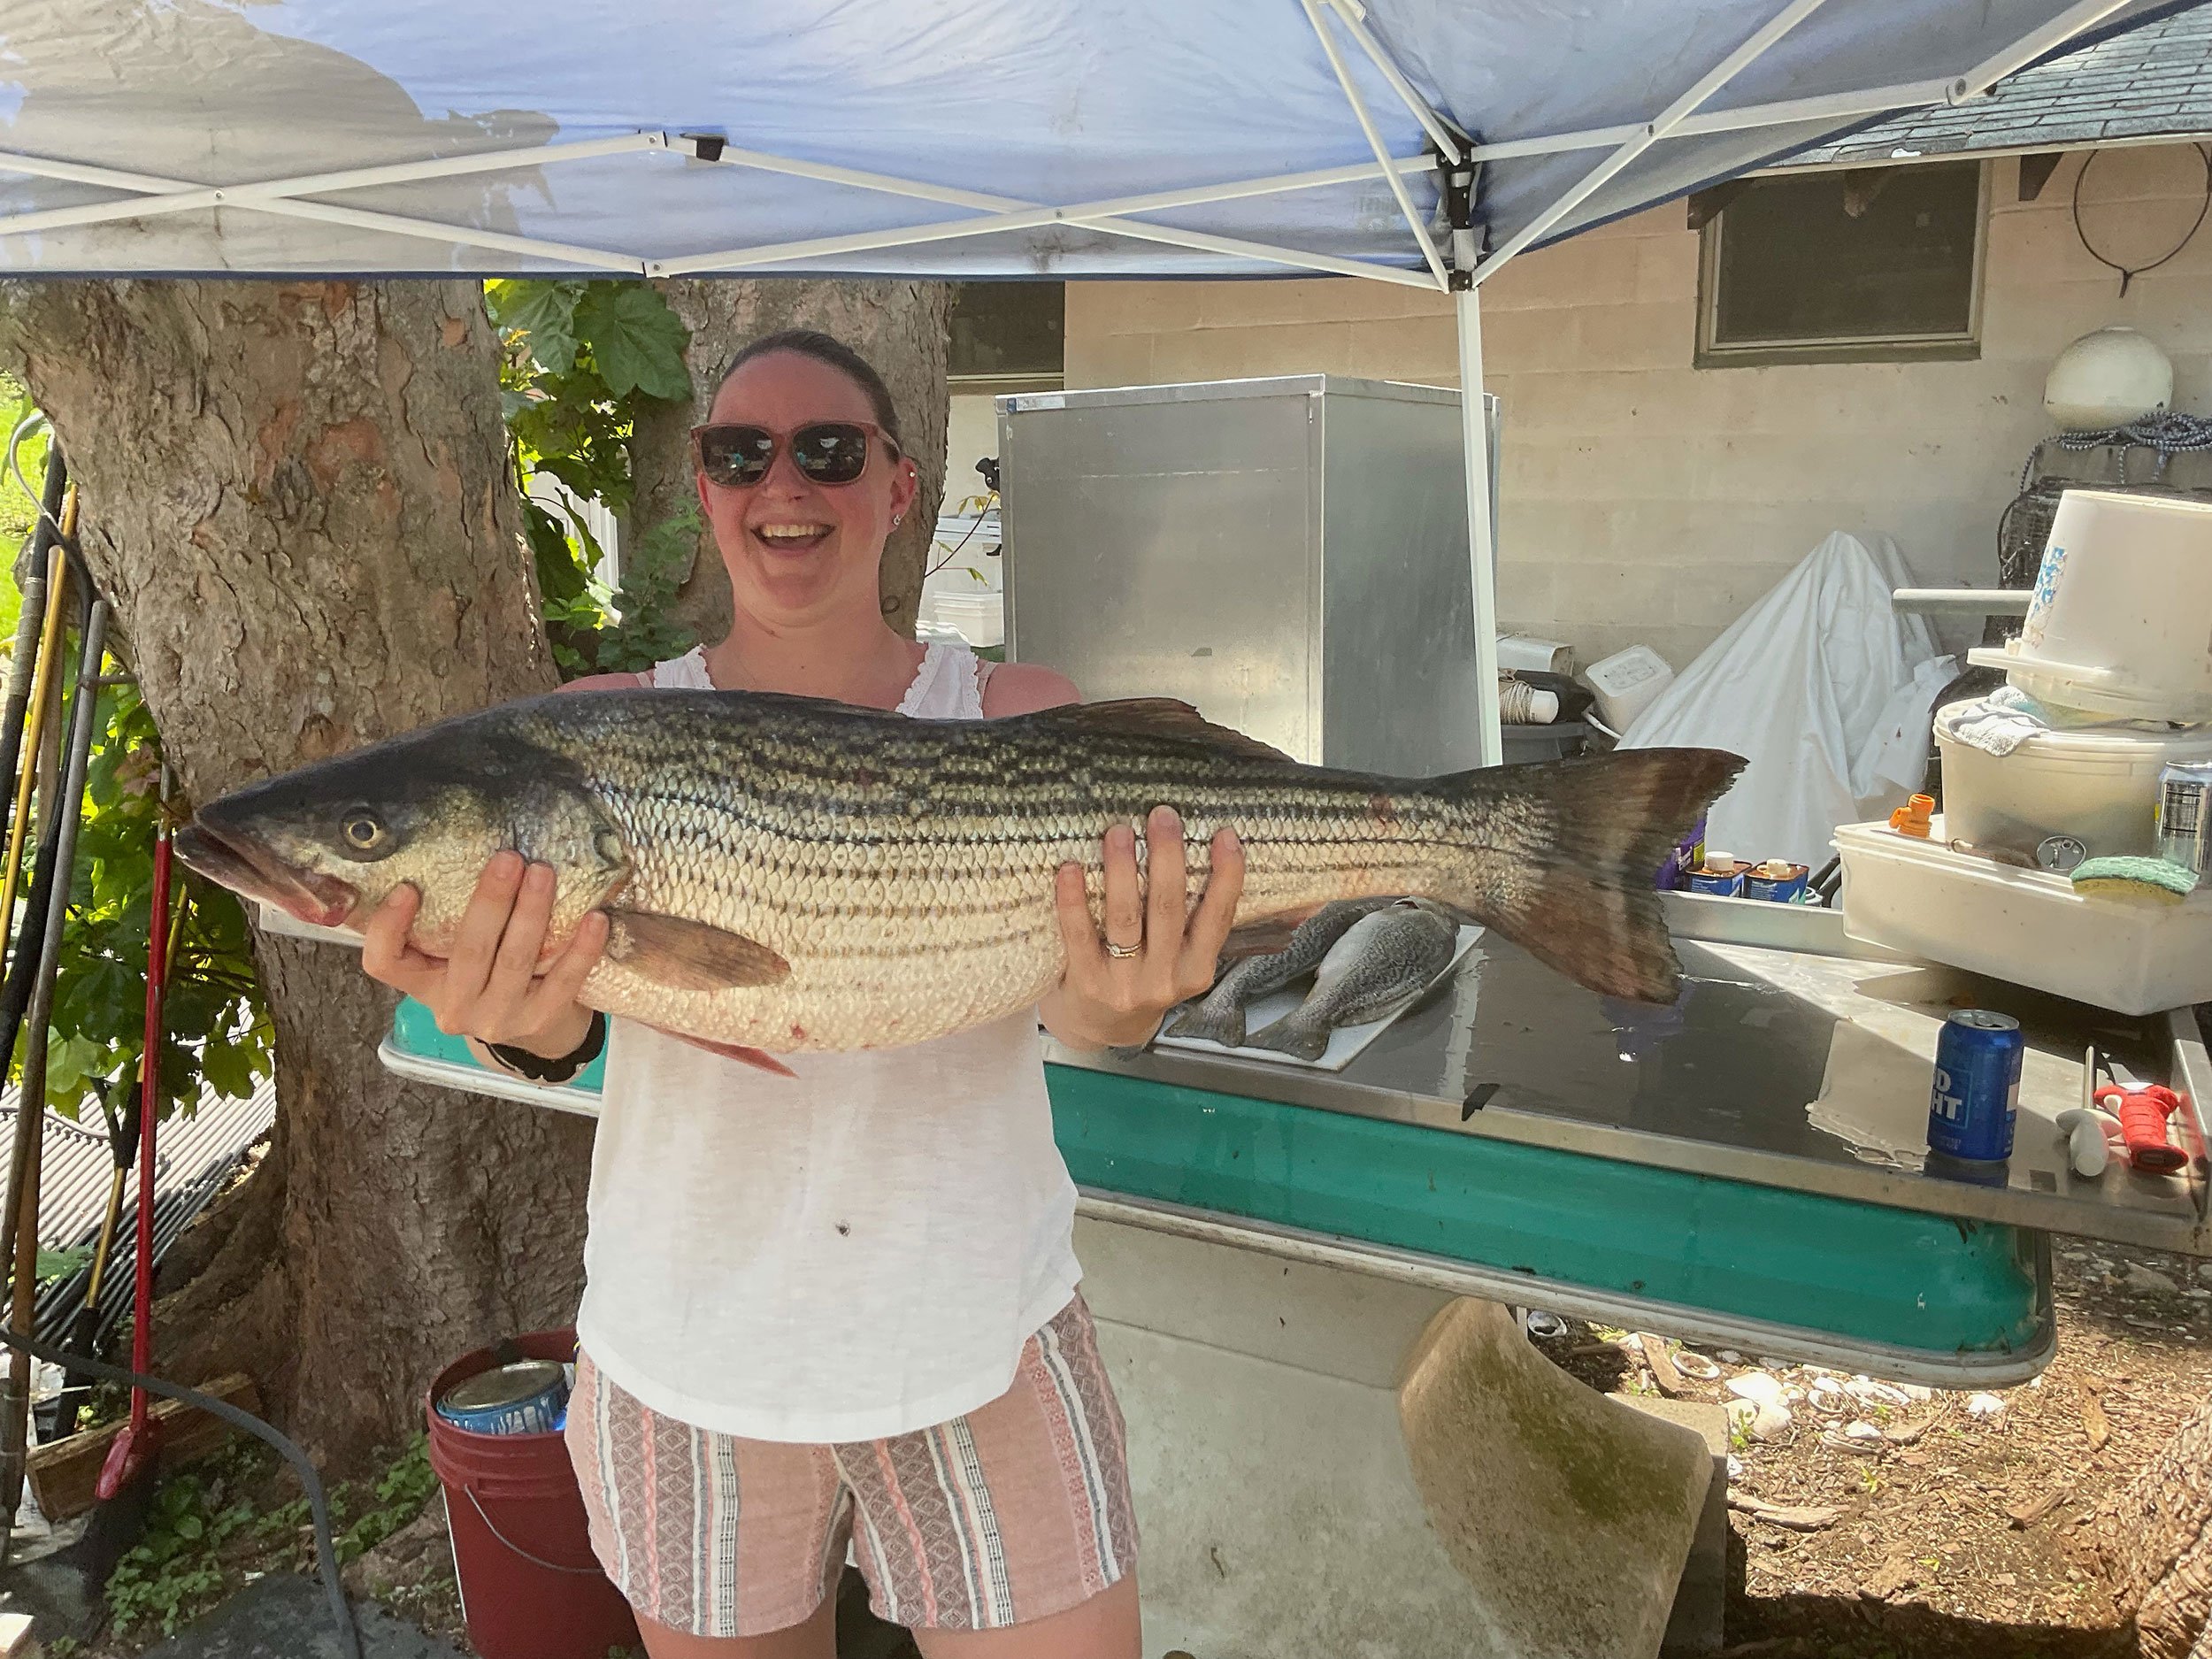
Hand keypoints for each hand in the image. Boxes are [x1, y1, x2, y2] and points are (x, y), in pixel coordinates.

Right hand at [360, 850, 608, 1058]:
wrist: (536, 1030)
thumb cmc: (489, 976)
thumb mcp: (456, 958)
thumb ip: (448, 923)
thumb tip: (460, 849)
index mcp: (425, 985)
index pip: (385, 963)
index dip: (389, 927)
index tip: (408, 887)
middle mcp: (455, 1007)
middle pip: (467, 951)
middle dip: (491, 901)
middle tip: (509, 859)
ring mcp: (498, 1018)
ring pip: (514, 960)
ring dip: (532, 913)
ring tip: (544, 873)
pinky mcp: (540, 1021)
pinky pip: (563, 981)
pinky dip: (580, 949)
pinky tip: (594, 919)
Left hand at [1044, 807, 1244, 1050]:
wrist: (1099, 1030)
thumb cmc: (1142, 981)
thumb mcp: (1180, 963)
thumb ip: (1194, 922)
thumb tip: (1212, 852)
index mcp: (1197, 970)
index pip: (1218, 918)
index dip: (1226, 877)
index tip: (1226, 835)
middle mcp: (1165, 979)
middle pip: (1169, 909)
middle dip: (1167, 858)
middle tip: (1162, 816)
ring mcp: (1124, 984)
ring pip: (1126, 918)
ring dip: (1122, 870)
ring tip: (1119, 831)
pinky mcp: (1086, 983)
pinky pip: (1079, 935)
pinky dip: (1074, 900)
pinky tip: (1070, 868)